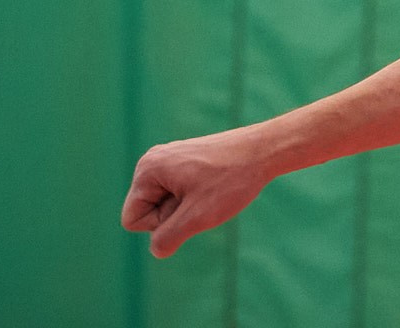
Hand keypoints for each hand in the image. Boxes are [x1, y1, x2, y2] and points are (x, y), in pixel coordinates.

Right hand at [120, 126, 276, 257]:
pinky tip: (218, 184)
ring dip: (189, 207)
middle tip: (205, 195)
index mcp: (147, 170)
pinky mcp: (185, 162)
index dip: (162, 224)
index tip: (190, 204)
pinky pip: (180, 194)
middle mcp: (152, 161)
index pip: (133, 220)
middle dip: (175, 214)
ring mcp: (170, 160)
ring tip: (213, 189)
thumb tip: (157, 249)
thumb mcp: (196, 217)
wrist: (266, 150)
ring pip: (166, 205)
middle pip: (149, 212)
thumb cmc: (232, 180)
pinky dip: (198, 197)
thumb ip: (167, 238)